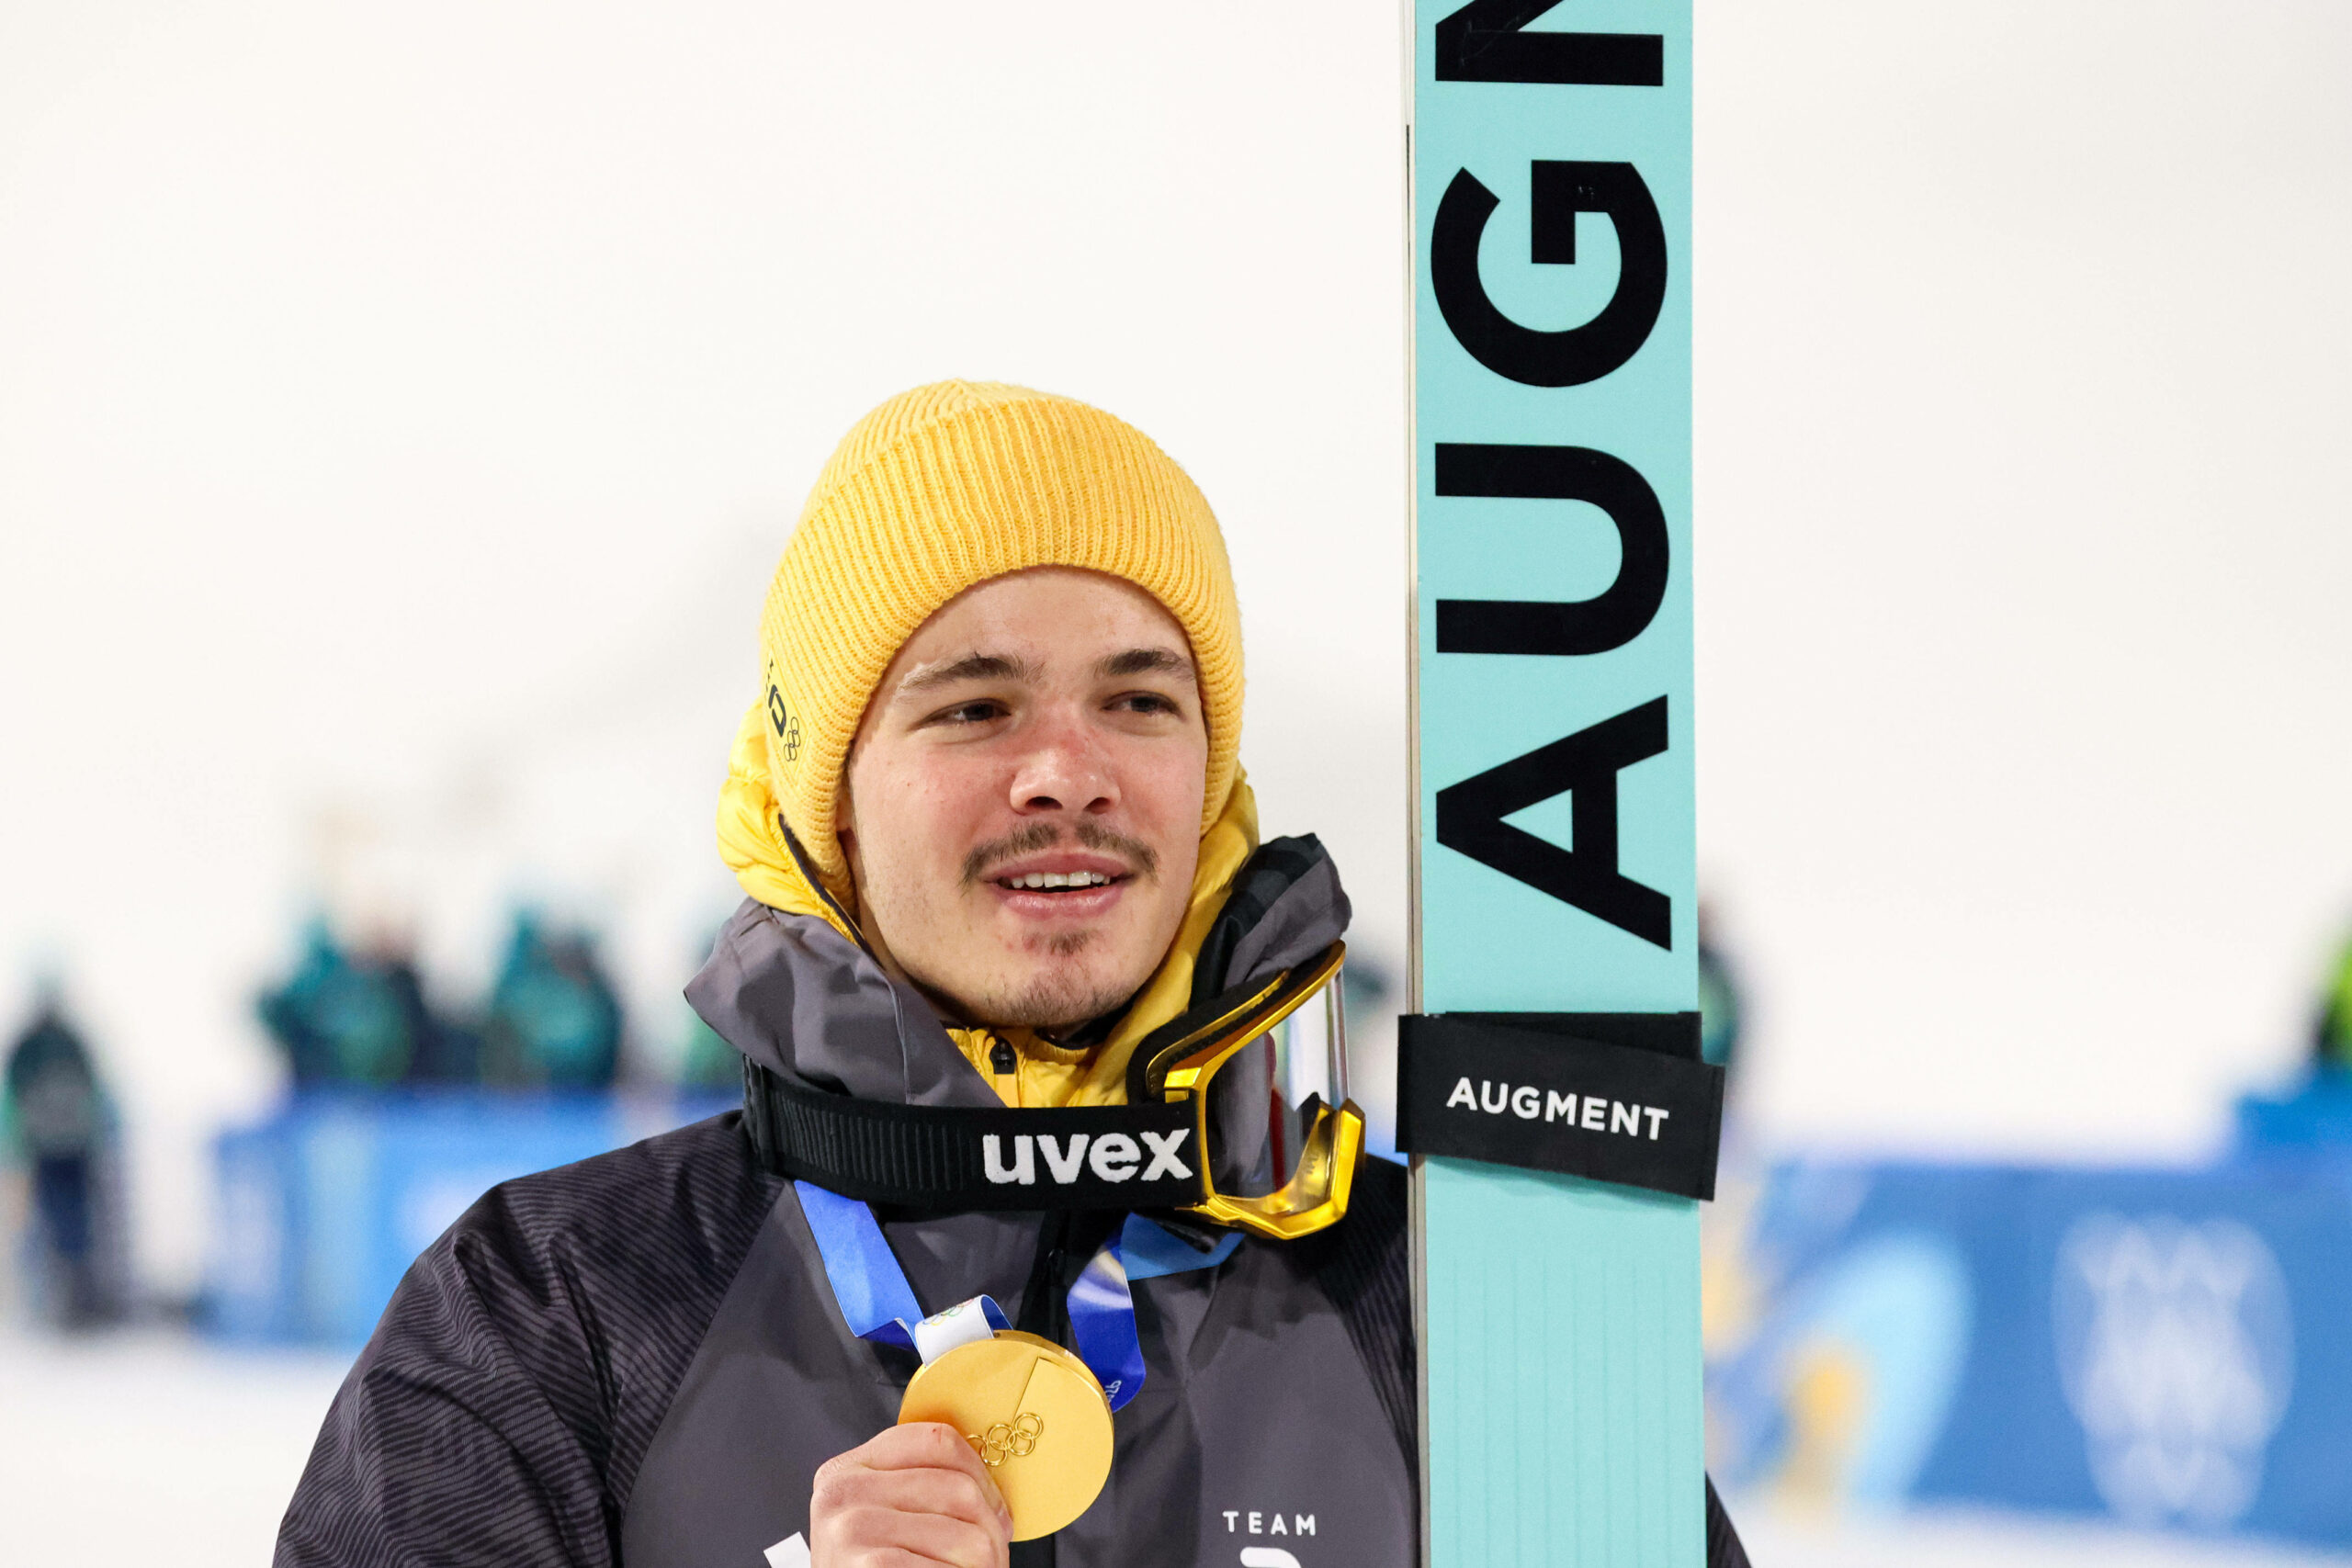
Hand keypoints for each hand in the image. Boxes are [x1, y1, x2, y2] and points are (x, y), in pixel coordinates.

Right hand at [809, 1421, 1014, 1567]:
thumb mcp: (879, 1517)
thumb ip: (914, 1486)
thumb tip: (989, 1484)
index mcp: (848, 1468)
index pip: (934, 1439)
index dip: (979, 1470)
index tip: (993, 1504)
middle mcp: (842, 1492)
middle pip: (957, 1487)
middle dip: (990, 1526)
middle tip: (995, 1551)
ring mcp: (851, 1529)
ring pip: (965, 1534)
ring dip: (985, 1560)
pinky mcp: (867, 1565)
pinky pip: (942, 1567)